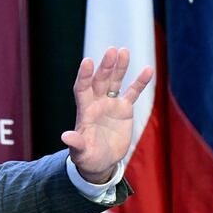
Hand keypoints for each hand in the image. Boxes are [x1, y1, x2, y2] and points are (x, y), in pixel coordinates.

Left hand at [61, 47, 152, 183]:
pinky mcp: (124, 109)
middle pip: (100, 81)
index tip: (88, 61)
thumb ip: (76, 143)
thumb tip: (65, 136)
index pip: (82, 88)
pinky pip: (133, 93)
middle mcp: (96, 103)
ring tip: (124, 51)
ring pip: (115, 82)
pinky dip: (139, 82)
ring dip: (119, 67)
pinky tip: (148, 69)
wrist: (101, 162)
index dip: (84, 76)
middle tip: (112, 50)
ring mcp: (110, 104)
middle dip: (105, 66)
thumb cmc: (87, 157)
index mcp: (84, 110)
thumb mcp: (80, 152)